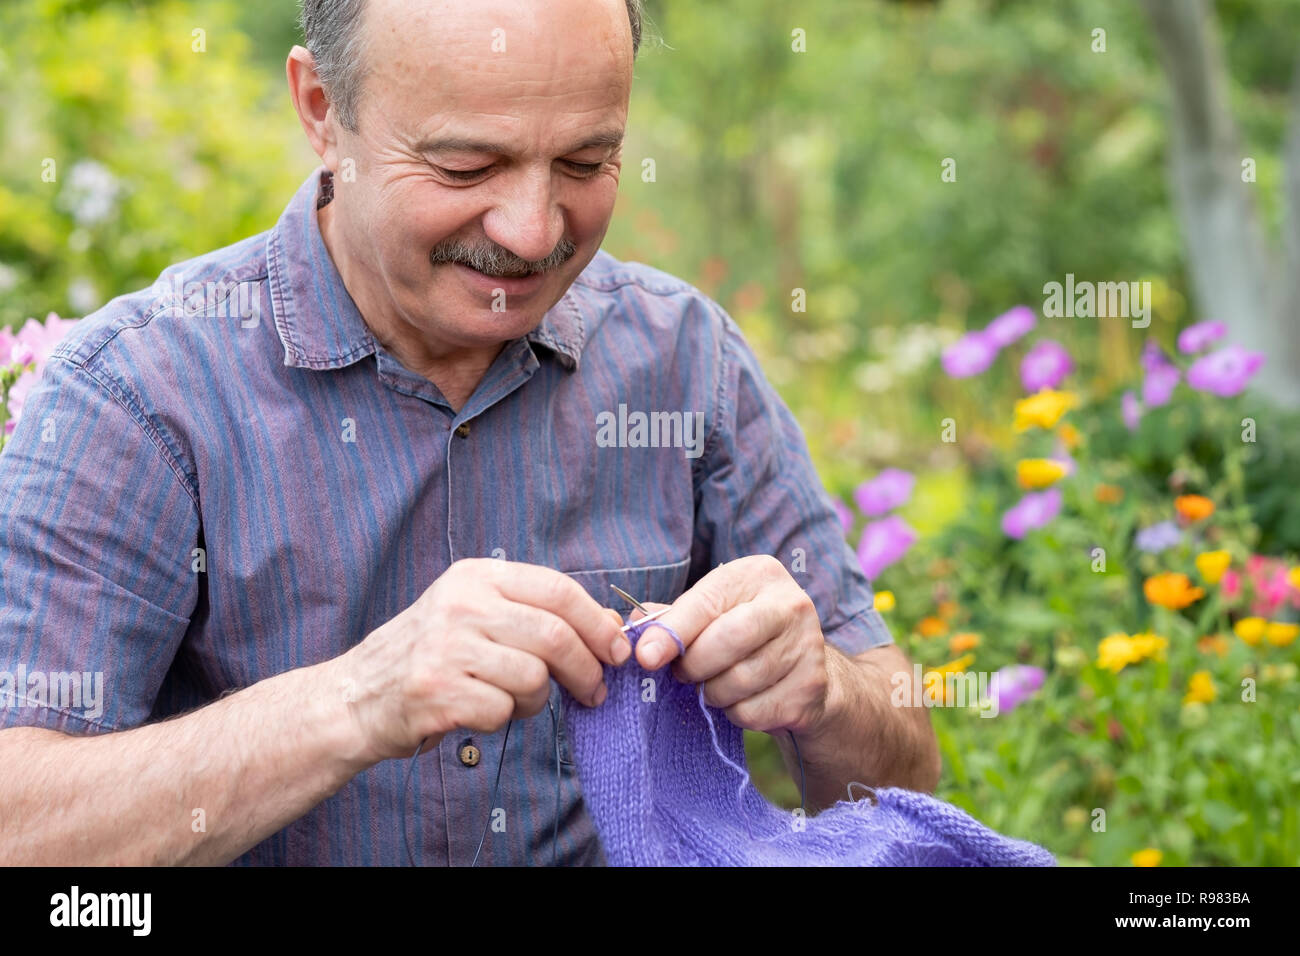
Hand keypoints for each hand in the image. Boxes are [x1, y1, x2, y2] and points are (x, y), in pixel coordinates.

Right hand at [333, 559, 628, 761]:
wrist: (357, 696)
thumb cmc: (432, 655)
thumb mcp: (478, 616)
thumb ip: (538, 615)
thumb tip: (614, 627)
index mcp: (477, 576)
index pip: (558, 590)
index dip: (597, 623)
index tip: (618, 650)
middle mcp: (461, 604)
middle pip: (554, 636)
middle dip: (586, 669)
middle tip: (594, 691)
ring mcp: (446, 647)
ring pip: (533, 677)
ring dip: (537, 700)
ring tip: (513, 701)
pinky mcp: (437, 691)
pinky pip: (503, 711)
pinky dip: (503, 719)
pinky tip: (479, 712)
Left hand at [631, 555, 831, 734]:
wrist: (804, 672)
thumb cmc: (745, 636)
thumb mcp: (713, 614)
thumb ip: (674, 618)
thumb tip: (634, 628)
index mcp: (760, 574)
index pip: (707, 603)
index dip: (673, 632)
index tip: (645, 657)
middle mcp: (791, 603)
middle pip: (728, 640)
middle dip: (695, 665)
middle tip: (684, 674)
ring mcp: (807, 646)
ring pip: (738, 681)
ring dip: (713, 692)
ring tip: (715, 685)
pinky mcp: (811, 687)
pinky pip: (753, 710)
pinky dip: (736, 713)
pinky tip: (743, 699)